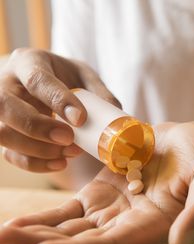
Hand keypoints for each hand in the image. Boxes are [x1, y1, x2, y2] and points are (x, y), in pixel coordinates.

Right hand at [0, 48, 119, 171]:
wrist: (45, 85)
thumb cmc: (66, 77)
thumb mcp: (84, 76)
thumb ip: (99, 93)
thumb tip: (115, 117)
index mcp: (28, 62)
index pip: (36, 80)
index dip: (58, 100)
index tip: (80, 119)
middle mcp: (6, 84)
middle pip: (5, 106)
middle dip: (37, 127)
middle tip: (68, 138)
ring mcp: (0, 111)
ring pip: (1, 132)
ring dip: (37, 149)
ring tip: (71, 152)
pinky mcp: (4, 133)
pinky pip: (9, 154)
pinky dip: (35, 164)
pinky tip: (61, 163)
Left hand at [0, 123, 193, 243]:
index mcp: (154, 228)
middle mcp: (129, 227)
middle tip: (4, 239)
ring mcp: (112, 212)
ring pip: (69, 231)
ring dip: (35, 235)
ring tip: (2, 233)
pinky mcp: (101, 195)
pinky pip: (68, 212)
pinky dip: (44, 219)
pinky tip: (17, 222)